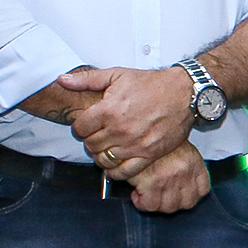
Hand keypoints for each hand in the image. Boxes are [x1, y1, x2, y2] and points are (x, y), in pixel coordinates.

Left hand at [61, 66, 195, 172]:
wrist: (184, 93)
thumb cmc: (152, 84)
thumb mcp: (118, 75)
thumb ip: (87, 79)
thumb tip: (63, 80)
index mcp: (109, 110)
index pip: (80, 128)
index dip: (81, 127)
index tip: (87, 125)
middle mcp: (120, 129)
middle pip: (91, 145)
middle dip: (90, 140)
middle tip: (98, 135)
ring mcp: (134, 144)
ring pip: (104, 159)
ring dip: (101, 155)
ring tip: (106, 148)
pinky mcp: (149, 154)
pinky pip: (124, 172)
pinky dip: (115, 172)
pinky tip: (114, 165)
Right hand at [127, 142, 210, 212]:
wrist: (137, 129)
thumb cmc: (154, 137)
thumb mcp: (178, 146)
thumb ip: (185, 165)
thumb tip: (183, 183)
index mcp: (193, 162)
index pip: (202, 190)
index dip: (191, 196)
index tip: (181, 195)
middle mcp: (184, 172)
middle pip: (186, 203)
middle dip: (173, 202)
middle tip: (161, 196)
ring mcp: (169, 179)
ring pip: (168, 207)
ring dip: (156, 203)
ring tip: (148, 194)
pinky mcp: (151, 183)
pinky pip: (149, 205)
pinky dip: (141, 203)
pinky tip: (137, 193)